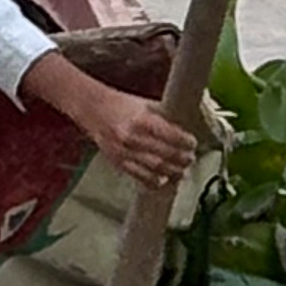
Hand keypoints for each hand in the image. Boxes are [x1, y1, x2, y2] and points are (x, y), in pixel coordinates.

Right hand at [78, 84, 198, 190]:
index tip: (192, 143)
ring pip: (154, 168)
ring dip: (172, 171)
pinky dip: (153, 181)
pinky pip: (138, 176)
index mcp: (141, 120)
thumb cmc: (119, 104)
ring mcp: (124, 152)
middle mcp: (132, 137)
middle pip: (164, 154)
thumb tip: (183, 127)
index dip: (184, 142)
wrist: (92, 109)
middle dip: (181, 159)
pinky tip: (163, 180)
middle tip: (190, 158)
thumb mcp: (144, 104)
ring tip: (182, 171)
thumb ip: (163, 116)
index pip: (169, 134)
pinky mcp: (118, 161)